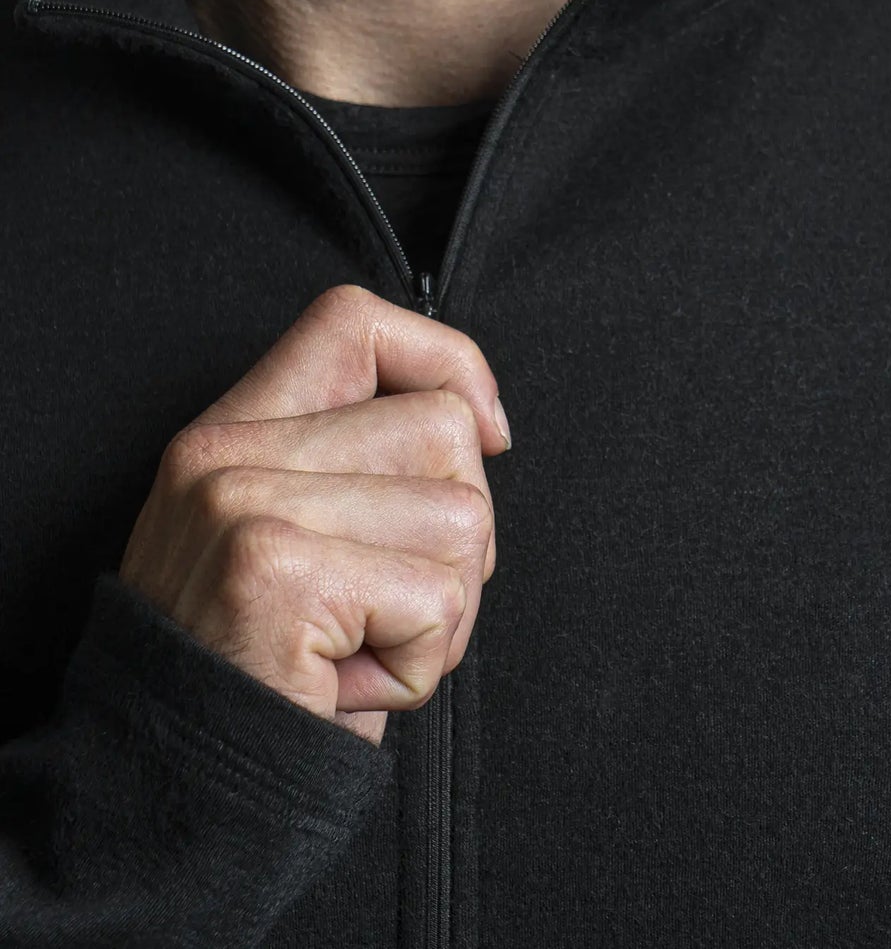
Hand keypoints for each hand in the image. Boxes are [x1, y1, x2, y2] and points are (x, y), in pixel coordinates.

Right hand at [118, 283, 511, 745]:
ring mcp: (247, 506)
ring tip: (364, 645)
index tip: (487, 432)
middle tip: (386, 604)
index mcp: (234, 431)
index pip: (355, 320)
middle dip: (457, 534)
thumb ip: (359, 462)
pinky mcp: (277, 571)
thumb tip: (482, 421)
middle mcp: (228, 454)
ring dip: (446, 608)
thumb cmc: (267, 670)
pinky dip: (422, 663)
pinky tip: (350, 682)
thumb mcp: (295, 537)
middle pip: (445, 430)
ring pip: (462, 517)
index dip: (447, 360)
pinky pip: (440, 600)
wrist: (175, 797)